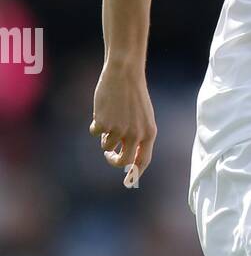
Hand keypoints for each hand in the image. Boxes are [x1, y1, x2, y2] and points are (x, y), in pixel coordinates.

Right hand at [90, 62, 156, 183]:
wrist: (124, 74)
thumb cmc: (133, 95)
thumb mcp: (142, 117)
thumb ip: (138, 136)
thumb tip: (127, 159)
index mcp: (149, 133)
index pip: (143, 161)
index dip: (135, 173)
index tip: (128, 181)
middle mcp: (136, 135)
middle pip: (124, 161)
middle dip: (114, 161)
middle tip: (109, 156)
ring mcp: (119, 130)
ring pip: (106, 146)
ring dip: (104, 137)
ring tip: (109, 118)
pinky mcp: (104, 124)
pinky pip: (95, 133)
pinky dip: (95, 125)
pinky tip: (102, 110)